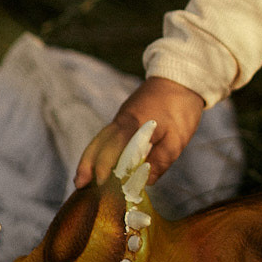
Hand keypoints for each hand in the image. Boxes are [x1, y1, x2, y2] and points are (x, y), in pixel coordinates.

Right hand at [74, 76, 204, 187]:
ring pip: (101, 139)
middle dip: (87, 163)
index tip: (100, 181)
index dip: (105, 164)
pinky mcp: (126, 118)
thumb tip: (147, 181)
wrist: (180, 77)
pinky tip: (102, 165)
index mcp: (134, 123)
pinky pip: (109, 137)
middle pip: (99, 142)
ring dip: (91, 158)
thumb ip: (162, 160)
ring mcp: (122, 118)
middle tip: (79, 184)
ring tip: (83, 179)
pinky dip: (101, 151)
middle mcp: (123, 120)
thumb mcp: (178, 138)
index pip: (114, 145)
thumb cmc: (181, 107)